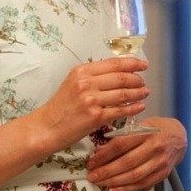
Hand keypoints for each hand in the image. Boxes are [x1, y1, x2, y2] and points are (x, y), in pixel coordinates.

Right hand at [31, 57, 149, 149]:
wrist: (46, 128)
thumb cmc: (60, 106)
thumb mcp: (73, 83)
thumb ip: (93, 77)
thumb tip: (119, 73)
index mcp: (81, 71)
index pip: (113, 63)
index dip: (132, 63)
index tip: (143, 65)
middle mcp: (86, 83)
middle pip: (121, 78)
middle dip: (137, 80)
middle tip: (144, 83)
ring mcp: (91, 100)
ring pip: (123, 94)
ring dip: (138, 93)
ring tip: (145, 93)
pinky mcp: (95, 117)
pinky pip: (120, 111)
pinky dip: (133, 108)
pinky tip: (140, 107)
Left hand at [86, 117, 186, 190]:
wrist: (180, 137)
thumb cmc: (156, 128)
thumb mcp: (140, 125)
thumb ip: (121, 137)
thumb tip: (99, 151)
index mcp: (147, 132)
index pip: (121, 144)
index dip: (104, 155)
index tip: (91, 161)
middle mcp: (155, 148)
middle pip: (126, 162)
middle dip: (106, 171)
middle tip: (91, 176)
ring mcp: (160, 162)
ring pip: (134, 176)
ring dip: (113, 182)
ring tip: (99, 183)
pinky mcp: (163, 174)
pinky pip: (142, 184)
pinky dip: (127, 188)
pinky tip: (113, 189)